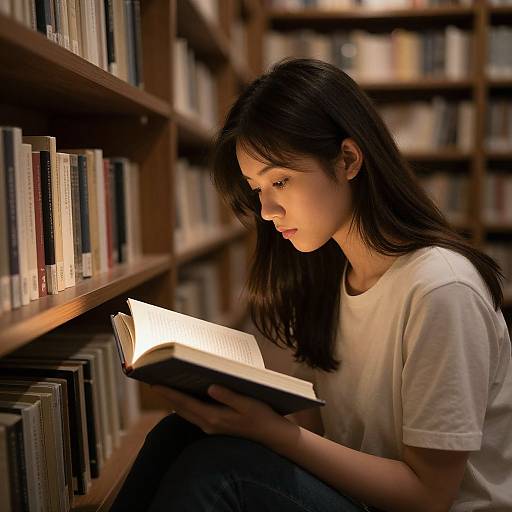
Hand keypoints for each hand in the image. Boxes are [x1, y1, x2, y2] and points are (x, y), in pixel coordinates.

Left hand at [151, 384, 296, 447]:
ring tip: (163, 386)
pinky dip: (184, 405)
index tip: (154, 384)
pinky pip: (193, 414)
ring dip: (173, 401)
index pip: (185, 404)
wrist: (271, 437)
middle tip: (152, 380)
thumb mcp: (248, 404)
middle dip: (166, 395)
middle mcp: (208, 425)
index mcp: (214, 418)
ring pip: (185, 413)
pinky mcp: (215, 426)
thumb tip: (211, 387)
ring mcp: (210, 427)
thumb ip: (228, 396)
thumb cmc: (262, 417)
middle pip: (180, 409)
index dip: (169, 394)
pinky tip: (183, 395)